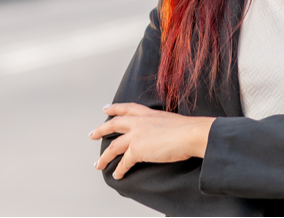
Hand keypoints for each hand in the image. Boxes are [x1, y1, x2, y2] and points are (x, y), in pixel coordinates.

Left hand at [89, 103, 215, 179]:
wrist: (191, 134)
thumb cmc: (189, 129)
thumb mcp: (172, 122)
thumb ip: (162, 126)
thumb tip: (164, 135)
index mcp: (149, 113)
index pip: (128, 108)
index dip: (115, 108)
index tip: (106, 109)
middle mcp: (140, 122)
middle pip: (114, 124)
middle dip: (101, 129)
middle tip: (92, 134)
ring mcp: (136, 135)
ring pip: (113, 146)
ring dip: (104, 157)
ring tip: (98, 164)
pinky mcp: (137, 150)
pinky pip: (124, 162)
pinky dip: (119, 170)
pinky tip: (117, 175)